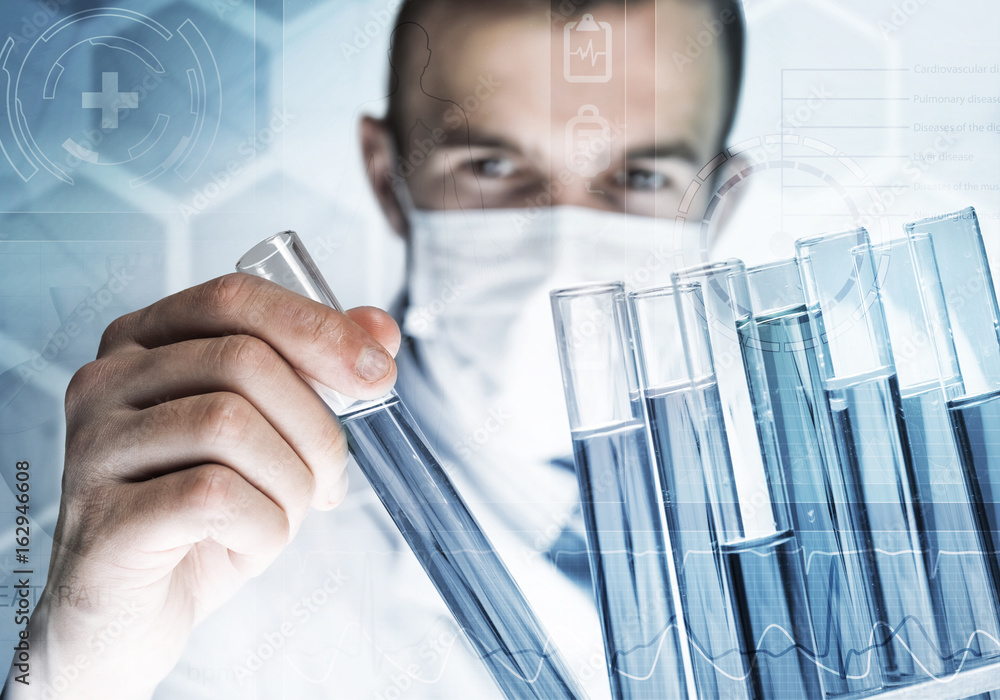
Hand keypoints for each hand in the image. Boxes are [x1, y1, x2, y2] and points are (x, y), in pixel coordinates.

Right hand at [6, 274, 398, 698]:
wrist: (130, 617)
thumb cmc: (200, 516)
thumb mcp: (269, 437)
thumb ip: (316, 373)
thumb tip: (381, 327)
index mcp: (144, 343)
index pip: (235, 298)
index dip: (318, 328)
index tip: (378, 374)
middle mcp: (105, 381)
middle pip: (245, 360)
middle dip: (317, 426)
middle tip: (330, 480)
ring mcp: (94, 448)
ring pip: (231, 424)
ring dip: (291, 483)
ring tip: (281, 516)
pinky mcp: (103, 518)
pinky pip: (214, 496)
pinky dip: (262, 528)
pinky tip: (247, 544)